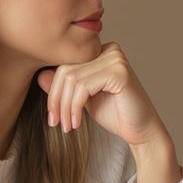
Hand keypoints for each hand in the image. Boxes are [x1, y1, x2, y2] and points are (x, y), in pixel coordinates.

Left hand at [38, 42, 179, 182]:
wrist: (141, 132)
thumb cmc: (116, 114)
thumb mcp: (83, 99)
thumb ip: (66, 87)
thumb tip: (40, 75)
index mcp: (101, 52)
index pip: (65, 64)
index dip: (54, 91)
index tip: (52, 116)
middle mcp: (110, 50)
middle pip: (66, 70)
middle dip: (56, 100)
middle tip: (56, 123)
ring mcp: (116, 59)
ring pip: (72, 80)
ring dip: (65, 107)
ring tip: (67, 126)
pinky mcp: (119, 73)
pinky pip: (83, 87)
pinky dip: (75, 107)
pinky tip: (77, 122)